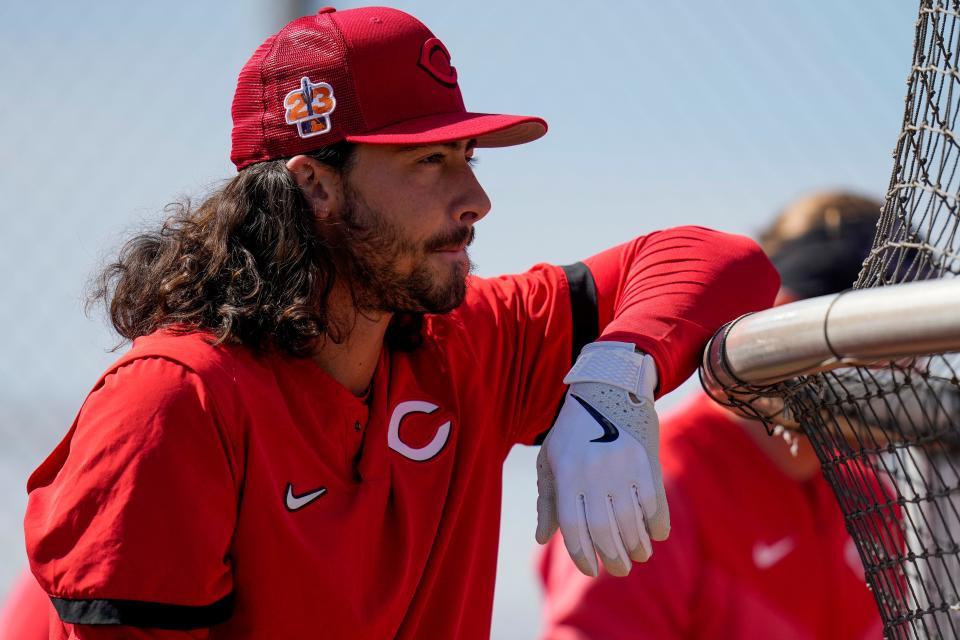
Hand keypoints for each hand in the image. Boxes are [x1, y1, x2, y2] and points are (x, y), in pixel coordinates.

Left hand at [536, 342, 668, 576]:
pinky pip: (653, 502)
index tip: (591, 569)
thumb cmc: (571, 432)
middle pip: (604, 530)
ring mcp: (621, 466)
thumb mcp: (550, 461)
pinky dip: (656, 523)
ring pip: (631, 521)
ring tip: (638, 556)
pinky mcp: (645, 460)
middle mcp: (593, 472)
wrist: (606, 390)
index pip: (573, 528)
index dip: (583, 554)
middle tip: (620, 569)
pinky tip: (655, 536)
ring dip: (637, 546)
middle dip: (613, 557)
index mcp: (566, 474)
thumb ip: (548, 500)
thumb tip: (542, 537)